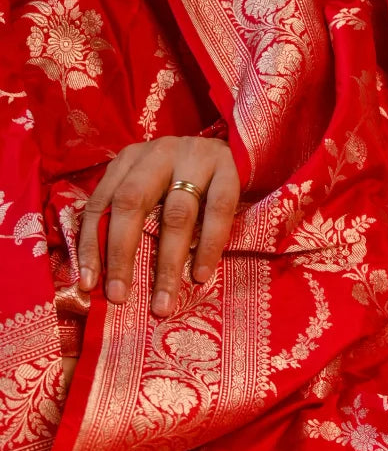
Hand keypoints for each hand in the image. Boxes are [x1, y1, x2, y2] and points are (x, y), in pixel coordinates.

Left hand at [77, 136, 239, 317]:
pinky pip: (217, 213)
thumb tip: (105, 271)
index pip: (102, 203)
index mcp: (130, 159)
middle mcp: (158, 154)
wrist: (237, 150)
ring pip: (175, 215)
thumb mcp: (152, 186)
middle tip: (119, 295)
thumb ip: (131, 214)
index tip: (88, 283)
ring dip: (167, 263)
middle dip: (121, 254)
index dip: (91, 244)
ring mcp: (195, 160)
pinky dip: (208, 247)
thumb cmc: (187, 178)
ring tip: (163, 301)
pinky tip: (200, 274)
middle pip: (132, 203)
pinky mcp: (229, 170)